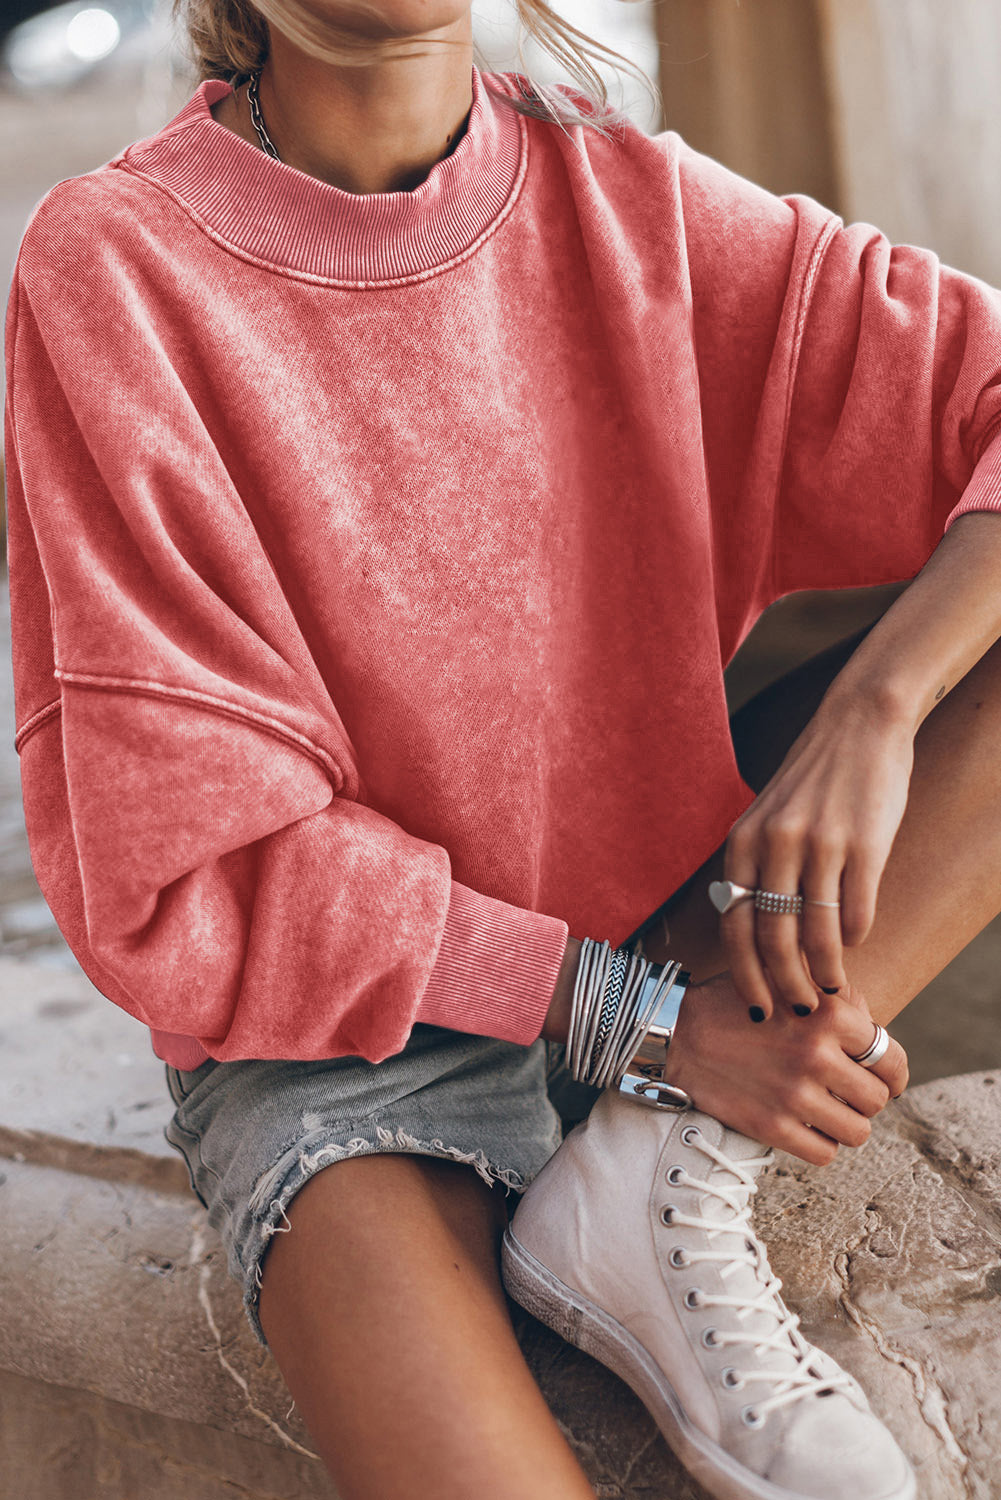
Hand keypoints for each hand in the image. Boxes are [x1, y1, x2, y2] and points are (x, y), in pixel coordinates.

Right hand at [662, 972, 908, 1165]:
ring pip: (858, 1132)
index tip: (884, 1079)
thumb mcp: (788, 982)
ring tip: (828, 1111)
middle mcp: (816, 1055)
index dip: (893, 1073)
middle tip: (846, 1093)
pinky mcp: (771, 1126)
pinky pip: (825, 1154)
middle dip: (865, 1098)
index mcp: (828, 1015)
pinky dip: (821, 1145)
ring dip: (847, 1124)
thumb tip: (876, 1031)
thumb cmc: (737, 1005)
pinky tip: (806, 1127)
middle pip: (877, 1099)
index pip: (891, 1059)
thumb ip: (837, 999)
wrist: (677, 1033)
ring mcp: (795, 1095)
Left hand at [721, 695, 913, 1016]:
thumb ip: (757, 868)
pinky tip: (856, 942)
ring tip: (833, 989)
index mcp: (743, 841)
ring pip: (816, 934)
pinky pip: (856, 910)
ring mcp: (820, 844)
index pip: (734, 925)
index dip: (745, 973)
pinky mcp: (864, 844)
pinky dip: (855, 936)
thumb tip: (756, 934)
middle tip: (799, 1010)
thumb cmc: (812, 780)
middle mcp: (775, 844)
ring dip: (825, 971)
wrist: (859, 724)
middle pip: (772, 939)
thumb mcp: (766, 818)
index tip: (757, 1006)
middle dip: (785, 986)